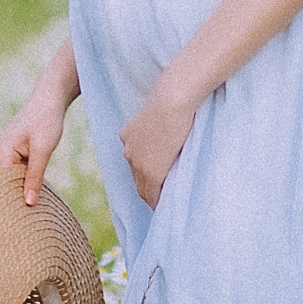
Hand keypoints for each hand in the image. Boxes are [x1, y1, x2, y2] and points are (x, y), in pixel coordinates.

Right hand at [0, 95, 66, 207]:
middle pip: (8, 182)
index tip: (30, 213)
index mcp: (1, 152)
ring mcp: (2, 151)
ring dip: (25, 182)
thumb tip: (28, 203)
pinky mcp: (10, 150)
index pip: (5, 184)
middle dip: (22, 190)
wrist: (50, 99)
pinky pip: (17, 169)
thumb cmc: (47, 121)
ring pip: (13, 176)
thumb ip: (35, 177)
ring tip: (39, 194)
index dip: (18, 197)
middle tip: (37, 207)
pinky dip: (27, 174)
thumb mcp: (43, 151)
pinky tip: (37, 179)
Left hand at [120, 86, 198, 209]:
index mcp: (128, 134)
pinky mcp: (150, 172)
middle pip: (137, 176)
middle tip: (162, 194)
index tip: (158, 178)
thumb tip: (171, 131)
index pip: (136, 161)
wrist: (174, 98)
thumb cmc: (174, 98)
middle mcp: (128, 150)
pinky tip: (166, 205)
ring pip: (143, 186)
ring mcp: (137, 162)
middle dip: (148, 186)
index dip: (146, 172)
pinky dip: (158, 201)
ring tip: (165, 202)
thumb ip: (159, 127)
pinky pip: (152, 193)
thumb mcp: (161, 114)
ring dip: (153, 194)